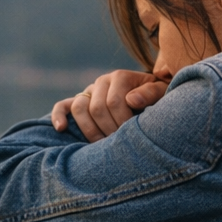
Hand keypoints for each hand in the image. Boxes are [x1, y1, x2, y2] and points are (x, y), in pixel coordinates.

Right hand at [52, 70, 167, 141]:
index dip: (122, 123)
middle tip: (120, 145)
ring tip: (102, 145)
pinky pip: (63, 106)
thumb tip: (130, 99)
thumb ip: (151, 92)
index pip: (114, 102)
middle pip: (97, 108)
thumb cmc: (158, 98)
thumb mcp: (162, 93)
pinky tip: (61, 129)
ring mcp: (89, 91)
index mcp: (120, 77)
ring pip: (79, 108)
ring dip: (90, 130)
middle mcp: (102, 81)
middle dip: (109, 130)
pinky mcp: (80, 101)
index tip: (133, 137)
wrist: (151, 97)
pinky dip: (59, 116)